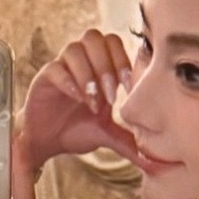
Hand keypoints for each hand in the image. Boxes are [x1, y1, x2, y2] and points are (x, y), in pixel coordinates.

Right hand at [16, 29, 140, 173]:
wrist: (45, 142)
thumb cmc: (74, 131)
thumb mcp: (106, 134)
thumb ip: (129, 141)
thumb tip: (154, 161)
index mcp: (98, 67)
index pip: (113, 42)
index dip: (123, 60)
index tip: (128, 88)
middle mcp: (80, 62)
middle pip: (94, 37)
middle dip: (106, 65)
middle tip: (111, 95)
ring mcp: (61, 67)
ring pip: (75, 49)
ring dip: (88, 74)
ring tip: (92, 102)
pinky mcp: (44, 78)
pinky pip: (56, 68)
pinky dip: (69, 81)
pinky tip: (77, 99)